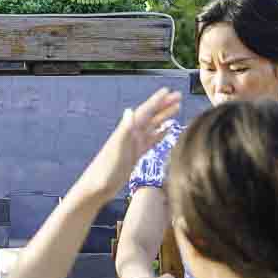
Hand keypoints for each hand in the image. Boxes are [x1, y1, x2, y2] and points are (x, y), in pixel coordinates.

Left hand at [72, 88, 181, 204]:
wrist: (98, 186)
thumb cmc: (105, 169)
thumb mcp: (116, 147)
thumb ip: (124, 129)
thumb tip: (130, 110)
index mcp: (128, 130)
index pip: (145, 111)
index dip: (157, 101)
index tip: (168, 91)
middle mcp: (132, 134)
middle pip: (151, 115)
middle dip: (164, 105)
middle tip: (179, 96)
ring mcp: (134, 144)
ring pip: (153, 126)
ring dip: (164, 116)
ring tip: (177, 108)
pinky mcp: (136, 154)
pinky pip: (152, 140)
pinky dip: (160, 133)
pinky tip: (167, 130)